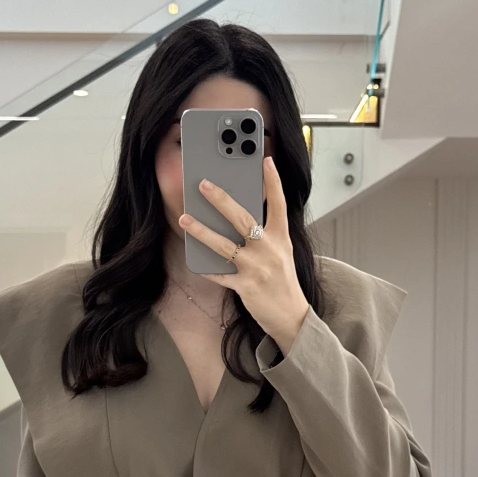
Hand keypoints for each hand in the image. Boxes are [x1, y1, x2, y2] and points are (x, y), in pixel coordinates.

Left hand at [179, 156, 310, 354]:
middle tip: (202, 184)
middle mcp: (270, 250)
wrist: (292, 316)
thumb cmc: (283, 281)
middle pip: (243, 219)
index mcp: (281, 238)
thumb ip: (265, 232)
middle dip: (221, 200)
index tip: (265, 160)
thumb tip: (237, 214)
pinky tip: (194, 260)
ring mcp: (257, 269)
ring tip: (184, 218)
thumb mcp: (281, 251)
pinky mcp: (246, 287)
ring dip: (201, 231)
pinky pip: (220, 275)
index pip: (278, 204)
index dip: (273, 181)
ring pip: (224, 245)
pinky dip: (207, 268)